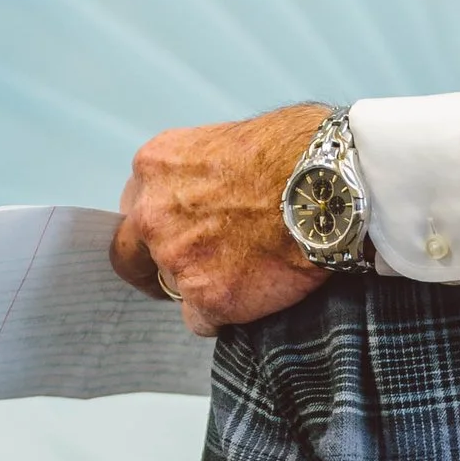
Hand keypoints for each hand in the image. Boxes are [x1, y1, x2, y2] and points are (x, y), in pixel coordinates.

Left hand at [113, 105, 330, 327]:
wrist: (328, 183)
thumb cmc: (296, 149)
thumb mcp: (229, 138)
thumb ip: (203, 171)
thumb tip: (220, 188)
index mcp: (155, 167)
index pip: (135, 208)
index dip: (158, 226)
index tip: (176, 234)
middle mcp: (153, 215)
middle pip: (131, 256)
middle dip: (154, 267)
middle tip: (190, 271)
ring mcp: (178, 259)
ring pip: (174, 291)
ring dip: (202, 287)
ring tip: (246, 276)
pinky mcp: (209, 298)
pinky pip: (203, 322)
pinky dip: (226, 315)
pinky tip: (256, 296)